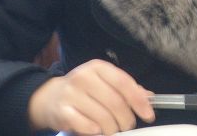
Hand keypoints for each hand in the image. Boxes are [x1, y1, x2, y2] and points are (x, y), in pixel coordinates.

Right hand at [28, 58, 154, 134]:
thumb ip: (126, 88)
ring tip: (113, 130)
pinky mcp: (62, 111)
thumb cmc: (83, 90)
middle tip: (128, 126)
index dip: (139, 101)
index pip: (124, 83)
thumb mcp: (104, 82)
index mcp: (98, 67)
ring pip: (102, 117)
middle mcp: (84, 77)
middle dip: (126, 119)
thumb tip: (148, 97)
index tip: (148, 114)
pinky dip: (95, 131)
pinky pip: (86, 125)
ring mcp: (71, 94)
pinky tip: (97, 130)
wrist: (48, 96)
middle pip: (115, 102)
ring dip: (112, 128)